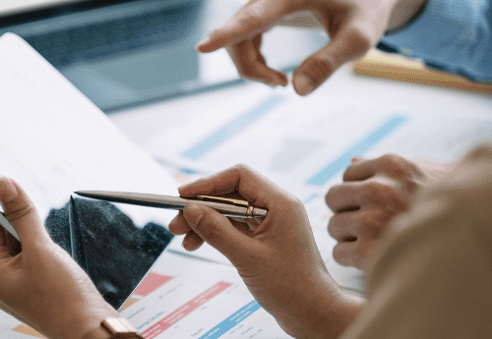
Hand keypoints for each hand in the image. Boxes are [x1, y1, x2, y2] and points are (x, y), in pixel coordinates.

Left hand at [0, 178, 117, 338]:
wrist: (92, 330)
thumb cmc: (65, 299)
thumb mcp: (41, 248)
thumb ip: (21, 214)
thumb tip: (3, 186)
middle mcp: (2, 282)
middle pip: (1, 236)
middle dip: (10, 213)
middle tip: (18, 187)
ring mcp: (19, 287)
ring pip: (17, 246)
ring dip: (25, 227)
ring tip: (33, 208)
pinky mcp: (36, 288)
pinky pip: (30, 258)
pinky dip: (36, 243)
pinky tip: (46, 235)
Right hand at [168, 165, 361, 338]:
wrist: (314, 313)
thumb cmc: (293, 288)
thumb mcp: (248, 258)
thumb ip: (217, 231)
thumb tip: (191, 211)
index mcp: (280, 204)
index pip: (238, 177)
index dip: (207, 184)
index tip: (183, 196)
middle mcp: (277, 208)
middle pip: (231, 194)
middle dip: (201, 207)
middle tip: (177, 223)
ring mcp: (272, 223)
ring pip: (230, 211)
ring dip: (205, 222)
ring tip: (185, 239)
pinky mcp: (266, 239)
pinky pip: (236, 227)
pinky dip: (216, 233)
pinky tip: (200, 244)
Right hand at [197, 0, 427, 94]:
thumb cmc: (367, 10)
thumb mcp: (360, 40)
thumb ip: (329, 63)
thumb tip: (297, 89)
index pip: (254, 17)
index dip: (227, 35)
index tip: (202, 48)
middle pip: (239, 33)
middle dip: (251, 68)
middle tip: (282, 85)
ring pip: (237, 35)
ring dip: (251, 65)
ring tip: (282, 81)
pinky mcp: (264, 1)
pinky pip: (242, 33)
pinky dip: (252, 57)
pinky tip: (273, 70)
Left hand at [325, 154, 451, 268]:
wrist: (483, 236)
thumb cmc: (455, 207)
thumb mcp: (425, 174)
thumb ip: (388, 169)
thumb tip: (354, 160)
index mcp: (393, 166)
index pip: (349, 174)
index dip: (358, 191)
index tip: (371, 204)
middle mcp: (379, 188)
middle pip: (334, 198)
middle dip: (347, 211)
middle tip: (367, 224)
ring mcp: (373, 220)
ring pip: (334, 227)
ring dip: (348, 236)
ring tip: (373, 242)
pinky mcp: (370, 251)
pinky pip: (339, 253)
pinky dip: (351, 259)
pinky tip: (372, 258)